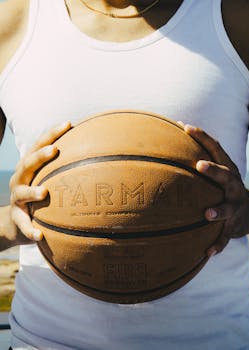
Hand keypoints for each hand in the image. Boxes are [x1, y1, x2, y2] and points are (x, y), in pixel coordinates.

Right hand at [9, 121, 70, 241]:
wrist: (14, 223)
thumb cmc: (39, 198)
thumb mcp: (48, 181)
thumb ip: (65, 170)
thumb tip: (100, 158)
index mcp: (30, 168)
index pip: (39, 146)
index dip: (52, 134)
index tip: (69, 124)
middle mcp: (21, 180)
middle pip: (28, 163)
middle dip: (40, 155)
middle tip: (55, 150)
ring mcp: (17, 200)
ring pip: (21, 193)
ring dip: (32, 192)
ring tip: (44, 192)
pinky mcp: (16, 219)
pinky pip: (23, 225)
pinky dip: (30, 230)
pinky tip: (40, 236)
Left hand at [178, 122, 248, 256]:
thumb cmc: (225, 188)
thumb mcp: (218, 174)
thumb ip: (199, 162)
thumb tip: (167, 147)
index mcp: (227, 170)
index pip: (215, 148)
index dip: (201, 136)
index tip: (184, 126)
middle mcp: (232, 185)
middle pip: (225, 175)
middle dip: (213, 170)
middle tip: (199, 165)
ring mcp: (234, 205)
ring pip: (228, 207)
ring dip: (218, 210)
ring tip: (207, 214)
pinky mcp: (234, 224)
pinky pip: (225, 236)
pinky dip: (218, 244)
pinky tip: (207, 252)